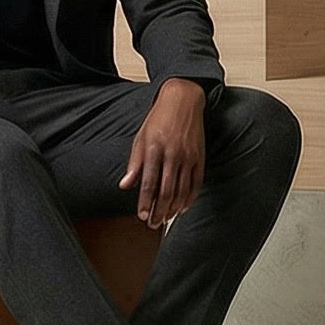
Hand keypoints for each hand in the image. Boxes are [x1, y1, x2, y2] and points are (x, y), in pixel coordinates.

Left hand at [122, 77, 208, 227]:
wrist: (182, 100)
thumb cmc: (158, 119)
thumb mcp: (140, 138)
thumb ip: (134, 163)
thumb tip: (124, 185)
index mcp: (154, 149)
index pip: (148, 183)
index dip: (145, 203)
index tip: (142, 216)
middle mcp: (172, 154)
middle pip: (166, 191)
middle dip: (159, 211)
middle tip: (153, 224)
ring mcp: (188, 156)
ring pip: (182, 190)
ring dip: (173, 208)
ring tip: (166, 219)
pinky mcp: (200, 157)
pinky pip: (196, 183)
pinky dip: (190, 198)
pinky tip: (183, 207)